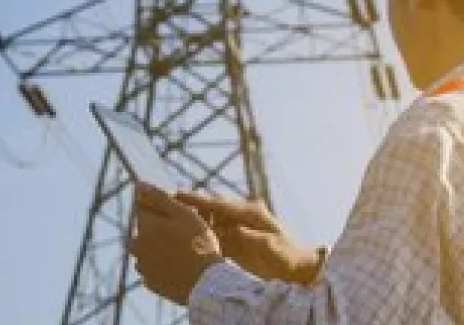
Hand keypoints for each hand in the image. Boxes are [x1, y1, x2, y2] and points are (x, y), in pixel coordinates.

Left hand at [129, 182, 222, 305]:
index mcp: (144, 226)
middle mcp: (136, 246)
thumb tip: (138, 183)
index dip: (156, 204)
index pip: (140, 206)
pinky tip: (179, 263)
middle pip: (143, 228)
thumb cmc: (199, 243)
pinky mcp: (150, 282)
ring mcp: (142, 266)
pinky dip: (161, 263)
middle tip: (183, 231)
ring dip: (158, 244)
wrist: (208, 283)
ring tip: (183, 248)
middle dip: (157, 225)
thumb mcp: (183, 214)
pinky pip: (152, 266)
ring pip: (146, 248)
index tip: (174, 211)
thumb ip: (159, 197)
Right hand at [175, 191, 321, 284]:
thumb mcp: (270, 246)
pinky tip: (183, 235)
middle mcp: (242, 216)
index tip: (178, 194)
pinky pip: (213, 234)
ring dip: (191, 219)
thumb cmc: (288, 256)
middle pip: (210, 207)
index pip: (219, 203)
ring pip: (209, 220)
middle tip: (165, 202)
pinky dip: (199, 233)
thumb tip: (233, 230)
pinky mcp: (235, 240)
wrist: (298, 268)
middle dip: (189, 205)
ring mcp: (237, 227)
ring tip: (168, 217)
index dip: (198, 199)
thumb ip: (252, 236)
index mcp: (250, 212)